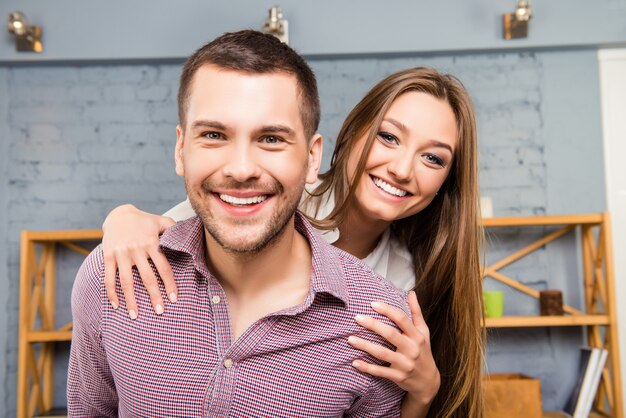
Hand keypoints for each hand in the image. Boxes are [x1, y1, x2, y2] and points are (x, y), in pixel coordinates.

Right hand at [102, 204, 176, 318]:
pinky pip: (109, 277)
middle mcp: (136, 249)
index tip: (174, 298)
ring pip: (126, 281)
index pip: (163, 267)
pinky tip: (116, 305)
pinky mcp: (108, 256)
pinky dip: (111, 292)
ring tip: (134, 316)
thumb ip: (174, 228)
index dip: (169, 284)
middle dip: (154, 296)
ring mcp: (121, 253)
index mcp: (151, 242)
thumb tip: (188, 238)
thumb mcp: (161, 220)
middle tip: (160, 312)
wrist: (118, 214)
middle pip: (147, 278)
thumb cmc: (145, 221)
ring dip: (131, 300)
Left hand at [348, 291, 439, 410]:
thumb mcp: (423, 331)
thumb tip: (411, 292)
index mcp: (417, 336)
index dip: (387, 310)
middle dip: (373, 325)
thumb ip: (416, 312)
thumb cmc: (423, 351)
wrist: (428, 381)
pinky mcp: (398, 377)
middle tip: (357, 318)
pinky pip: (380, 372)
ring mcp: (405, 364)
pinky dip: (367, 368)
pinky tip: (354, 362)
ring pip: (382, 353)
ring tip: (350, 339)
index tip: (372, 304)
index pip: (402, 319)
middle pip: (390, 334)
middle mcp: (412, 349)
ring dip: (365, 346)